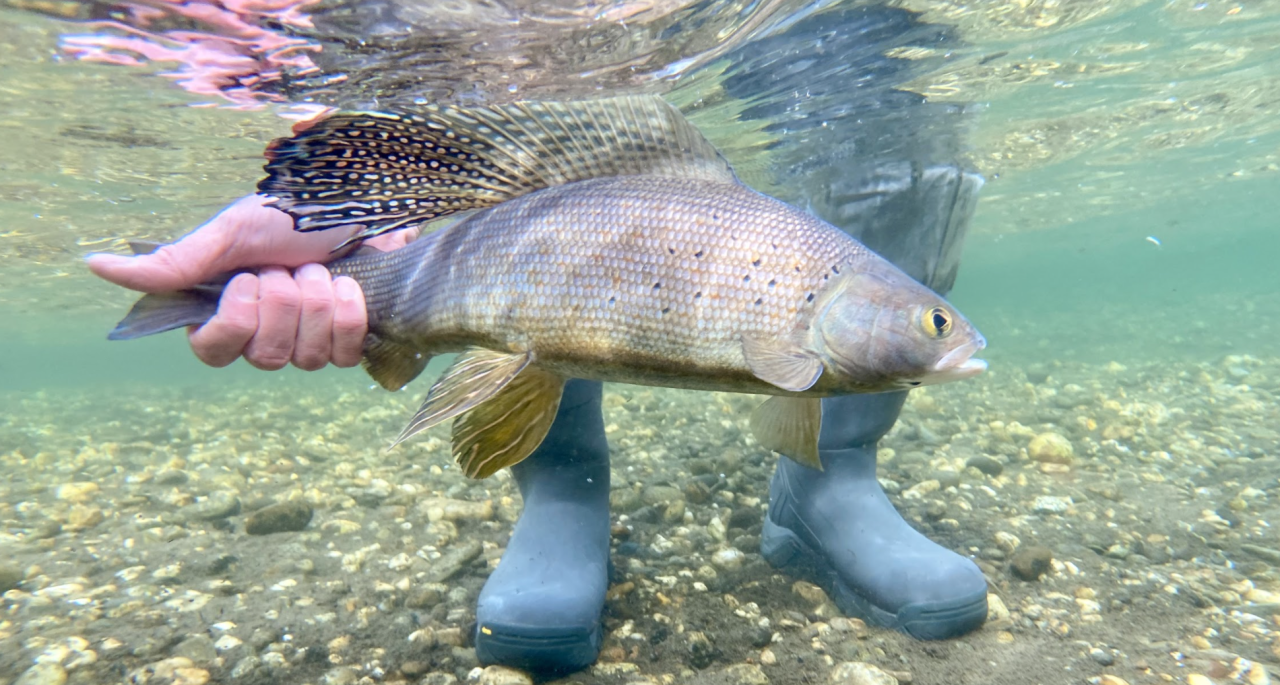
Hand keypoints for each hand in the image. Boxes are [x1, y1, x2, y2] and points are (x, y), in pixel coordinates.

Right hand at [88, 194, 415, 369]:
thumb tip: (94, 265)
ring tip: (320, 268)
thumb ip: (173, 261)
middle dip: (284, 303)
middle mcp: (263, 333)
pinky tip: (347, 286)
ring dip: (317, 303)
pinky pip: (345, 356)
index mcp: (225, 310)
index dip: (236, 322)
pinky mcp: (347, 341)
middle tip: (289, 267)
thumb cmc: (290, 212)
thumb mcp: (230, 232)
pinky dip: (348, 316)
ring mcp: (307, 342)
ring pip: (307, 358)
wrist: (359, 204)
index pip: (212, 351)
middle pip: (265, 357)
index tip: (249, 280)